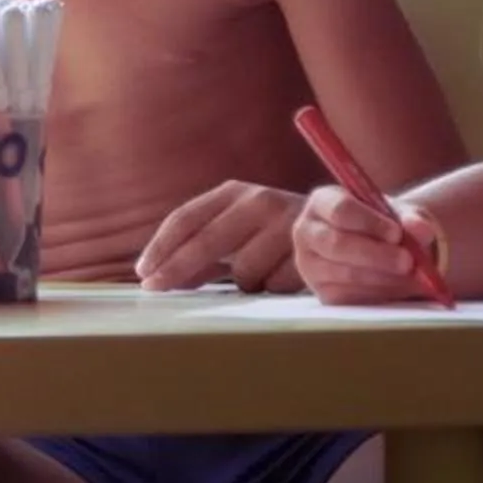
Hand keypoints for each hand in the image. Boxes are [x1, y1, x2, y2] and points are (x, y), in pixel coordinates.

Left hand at [136, 181, 308, 292]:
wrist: (339, 226)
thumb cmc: (271, 233)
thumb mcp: (235, 230)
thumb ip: (201, 251)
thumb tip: (159, 277)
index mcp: (234, 193)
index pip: (186, 218)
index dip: (161, 246)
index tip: (144, 271)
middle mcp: (259, 202)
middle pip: (205, 242)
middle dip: (175, 270)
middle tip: (153, 289)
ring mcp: (286, 225)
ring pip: (244, 273)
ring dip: (244, 283)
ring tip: (262, 271)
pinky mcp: (309, 251)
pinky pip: (274, 285)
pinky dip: (272, 287)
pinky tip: (284, 274)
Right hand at [292, 184, 445, 305]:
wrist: (376, 248)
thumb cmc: (383, 225)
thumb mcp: (398, 214)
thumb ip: (411, 219)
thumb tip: (421, 230)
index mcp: (322, 201)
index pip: (340, 210)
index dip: (369, 223)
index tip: (397, 233)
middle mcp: (307, 232)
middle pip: (336, 244)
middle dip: (376, 255)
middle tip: (408, 262)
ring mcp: (309, 265)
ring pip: (345, 274)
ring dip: (383, 277)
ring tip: (413, 277)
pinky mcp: (321, 293)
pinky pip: (350, 297)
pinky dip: (380, 294)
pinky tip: (400, 288)